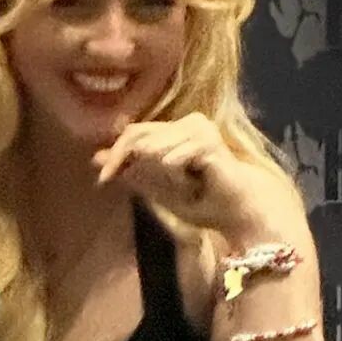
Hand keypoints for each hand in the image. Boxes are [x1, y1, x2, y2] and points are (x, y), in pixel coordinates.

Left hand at [93, 113, 298, 240]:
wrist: (247, 214)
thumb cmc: (211, 206)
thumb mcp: (164, 194)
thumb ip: (135, 174)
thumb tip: (95, 158)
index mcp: (179, 135)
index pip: (137, 133)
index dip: (116, 152)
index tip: (102, 177)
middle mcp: (189, 126)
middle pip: (139, 133)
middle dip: (120, 156)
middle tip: (108, 177)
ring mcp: (200, 130)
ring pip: (154, 144)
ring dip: (159, 173)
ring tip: (184, 188)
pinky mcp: (210, 141)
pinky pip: (174, 155)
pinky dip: (175, 167)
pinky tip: (187, 179)